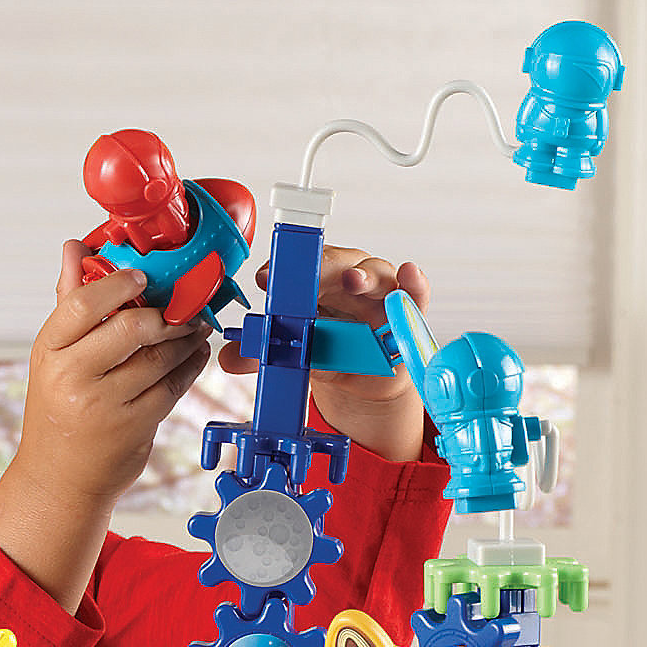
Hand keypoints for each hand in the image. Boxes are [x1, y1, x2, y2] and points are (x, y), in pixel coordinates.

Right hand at [0, 241, 210, 611]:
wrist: (60, 478)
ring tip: (195, 326)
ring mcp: (104, 405)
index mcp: (48, 352)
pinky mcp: (134, 426)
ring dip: (185, 338)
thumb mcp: (54, 356)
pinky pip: (172, 386)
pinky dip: (189, 366)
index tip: (143, 277)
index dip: (118, 283)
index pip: (82, 304)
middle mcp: (72, 377)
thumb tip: (75, 247)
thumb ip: (70, 302)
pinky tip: (195, 354)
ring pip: (159, 357)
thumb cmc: (59, 408)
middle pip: (130, 328)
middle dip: (165, 312)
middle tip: (183, 304)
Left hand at [219, 245, 430, 461]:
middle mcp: (349, 282)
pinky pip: (416, 295)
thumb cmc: (331, 354)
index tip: (264, 279)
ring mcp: (381, 295)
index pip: (299, 270)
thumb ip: (265, 356)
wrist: (364, 382)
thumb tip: (230, 357)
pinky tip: (411, 274)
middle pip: (338, 264)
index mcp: (317, 286)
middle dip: (324, 266)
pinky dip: (416, 284)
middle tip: (311, 274)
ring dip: (365, 276)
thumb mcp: (297, 357)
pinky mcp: (408, 314)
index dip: (282, 271)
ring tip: (354, 281)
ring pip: (376, 274)